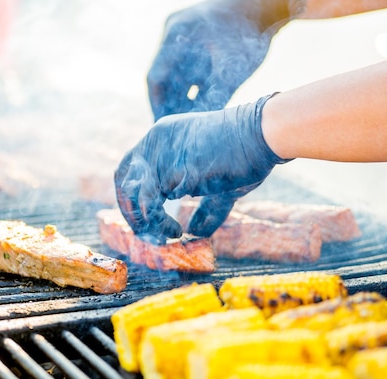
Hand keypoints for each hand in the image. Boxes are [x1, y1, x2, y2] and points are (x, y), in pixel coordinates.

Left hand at [115, 94, 290, 242]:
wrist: (262, 134)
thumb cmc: (245, 154)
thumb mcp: (219, 184)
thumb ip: (205, 207)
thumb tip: (195, 232)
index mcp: (162, 136)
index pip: (131, 167)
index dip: (133, 196)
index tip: (147, 219)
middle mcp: (155, 141)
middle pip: (123, 180)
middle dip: (130, 211)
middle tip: (147, 234)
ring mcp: (162, 153)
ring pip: (136, 195)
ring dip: (146, 222)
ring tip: (168, 235)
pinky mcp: (173, 169)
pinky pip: (153, 202)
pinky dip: (159, 222)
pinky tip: (176, 231)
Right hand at [147, 0, 288, 120]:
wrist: (267, 7)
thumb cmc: (250, 35)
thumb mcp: (231, 72)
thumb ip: (213, 99)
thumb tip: (198, 128)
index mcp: (176, 36)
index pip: (156, 77)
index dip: (157, 104)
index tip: (162, 126)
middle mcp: (174, 33)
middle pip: (164, 76)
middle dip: (169, 103)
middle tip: (174, 129)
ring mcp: (183, 34)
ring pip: (175, 73)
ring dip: (180, 97)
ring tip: (185, 123)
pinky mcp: (196, 38)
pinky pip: (186, 67)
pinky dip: (190, 87)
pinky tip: (197, 107)